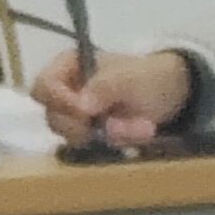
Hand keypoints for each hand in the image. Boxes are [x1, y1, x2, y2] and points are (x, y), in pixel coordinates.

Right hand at [35, 46, 192, 148]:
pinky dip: (121, 142)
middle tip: (116, 125)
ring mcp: (75, 117)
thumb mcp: (129, 76)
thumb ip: (104, 87)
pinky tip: (142, 131)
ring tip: (143, 126)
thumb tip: (80, 108)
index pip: (42, 87)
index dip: (58, 102)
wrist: (172, 91)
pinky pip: (96, 148)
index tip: (84, 113)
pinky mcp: (90, 136)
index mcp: (66, 66)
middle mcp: (64, 93)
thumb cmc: (146, 75)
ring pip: (74, 137)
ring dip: (111, 135)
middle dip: (88, 126)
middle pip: (54, 118)